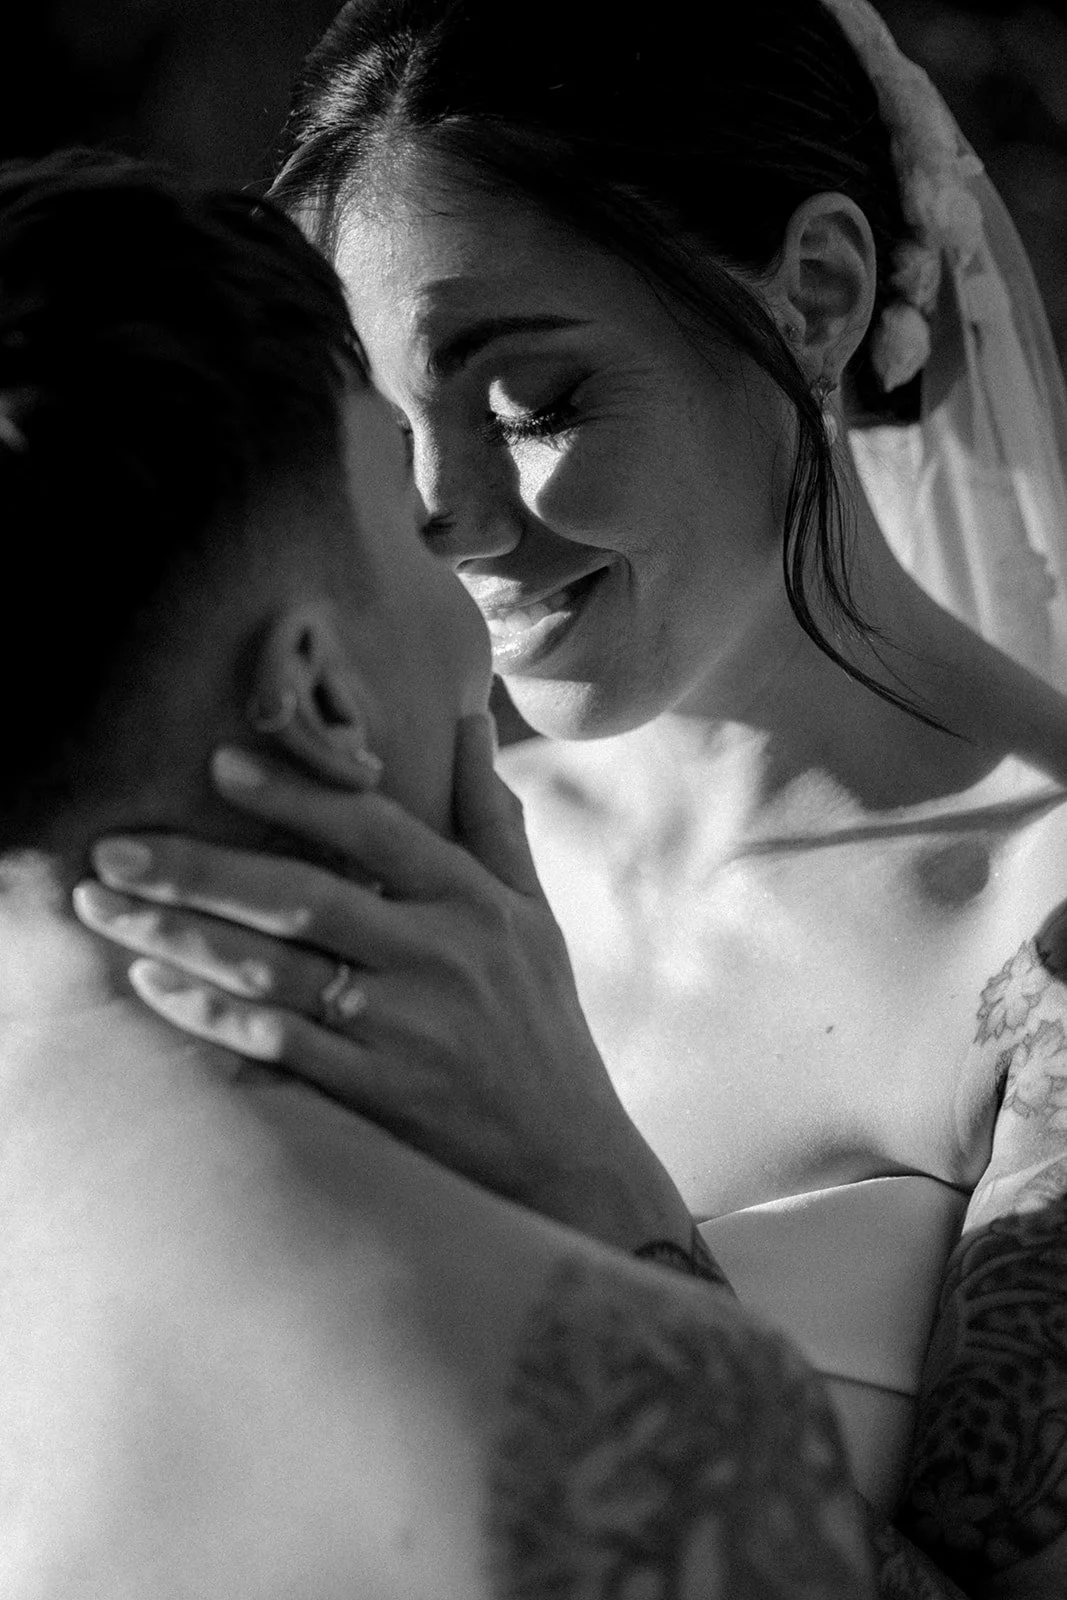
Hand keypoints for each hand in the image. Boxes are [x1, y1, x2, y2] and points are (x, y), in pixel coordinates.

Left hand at [73, 716, 693, 1251]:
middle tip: (113, 848)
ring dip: (179, 933)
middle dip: (196, 869)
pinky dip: (208, 1012)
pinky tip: (152, 983)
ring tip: (105, 907)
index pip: (374, 829)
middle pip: (300, 898)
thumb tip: (469, 721)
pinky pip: (276, 1043)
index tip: (217, 764)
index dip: (295, 792)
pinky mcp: (378, 1095)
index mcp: (474, 904)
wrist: (573, 1161)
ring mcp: (406, 1030)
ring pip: (273, 969)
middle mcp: (439, 958)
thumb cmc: (544, 1026)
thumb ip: (494, 819)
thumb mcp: (535, 915)